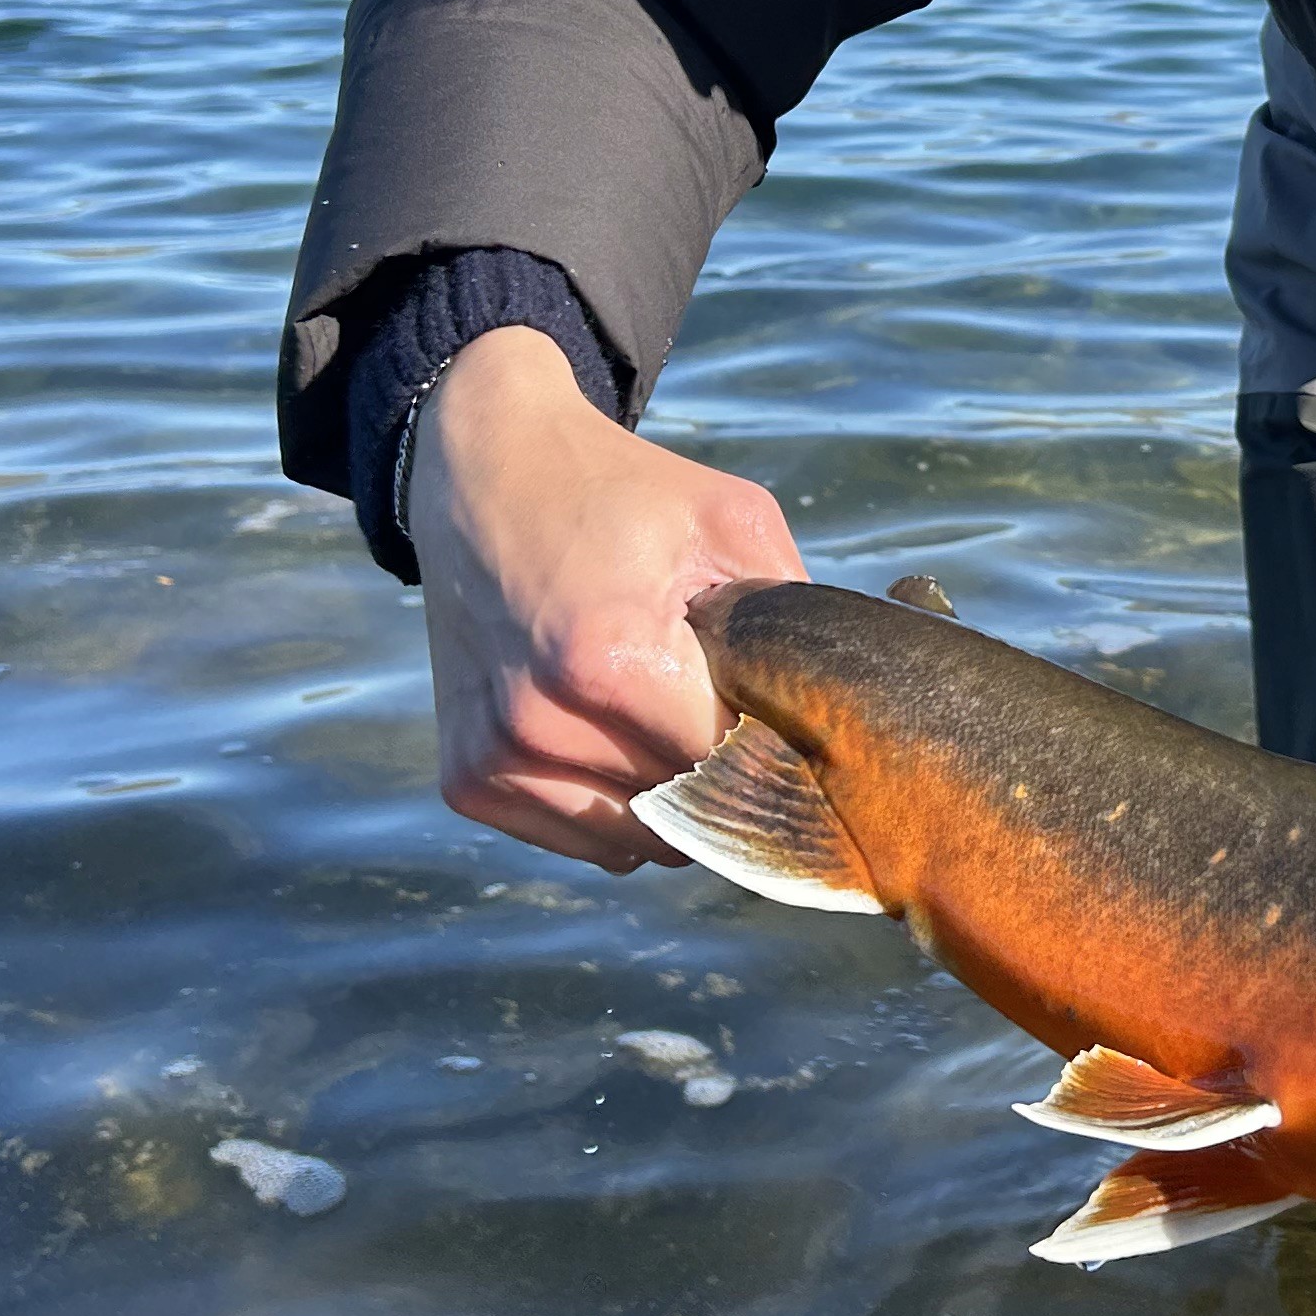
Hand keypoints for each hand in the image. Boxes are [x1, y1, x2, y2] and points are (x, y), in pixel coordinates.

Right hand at [404, 324, 804, 873]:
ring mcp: (495, 759)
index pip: (731, 768)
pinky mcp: (467, 780)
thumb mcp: (732, 521)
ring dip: (672, 799)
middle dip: (727, 775)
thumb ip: (794, 624)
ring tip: (665, 710)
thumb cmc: (621, 493)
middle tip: (730, 707)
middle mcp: (540, 723)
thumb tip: (848, 717)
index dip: (774, 750)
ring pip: (638, 842)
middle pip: (687, 812)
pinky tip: (616, 730)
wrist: (484, 472)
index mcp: (609, 658)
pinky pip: (584, 840)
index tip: (790, 719)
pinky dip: (616, 804)